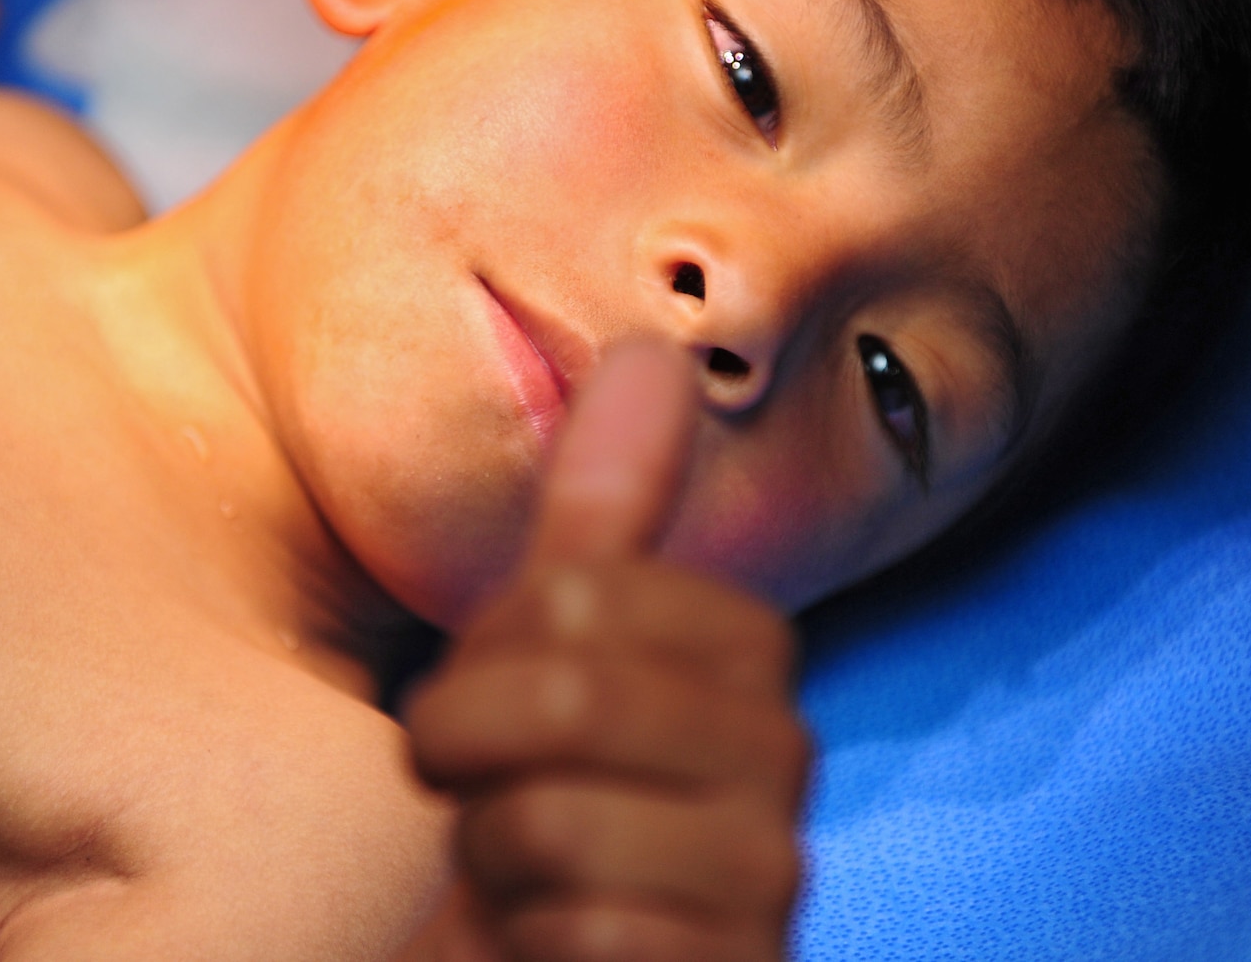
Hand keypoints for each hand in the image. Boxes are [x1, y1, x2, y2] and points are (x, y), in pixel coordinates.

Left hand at [402, 342, 808, 960]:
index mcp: (744, 663)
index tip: (481, 697)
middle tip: (472, 784)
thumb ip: (606, 514)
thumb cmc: (535, 804)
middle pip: (571, 693)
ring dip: (489, 854)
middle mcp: (781, 769)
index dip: (494, 642)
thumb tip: (652, 350)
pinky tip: (548, 947)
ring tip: (516, 871)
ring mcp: (764, 886)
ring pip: (562, 825)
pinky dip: (525, 947)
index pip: (587, 591)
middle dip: (469, 743)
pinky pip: (585, 940)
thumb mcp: (548, 654)